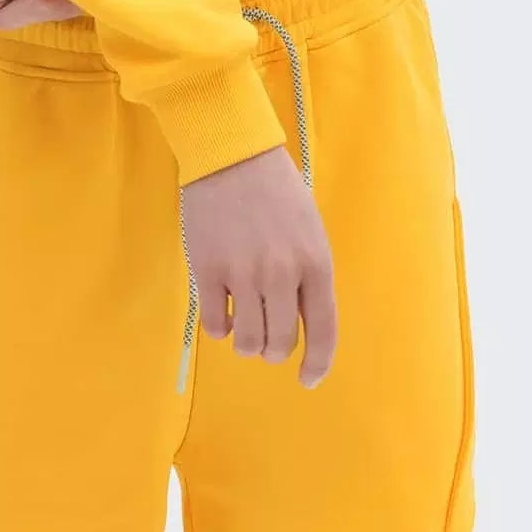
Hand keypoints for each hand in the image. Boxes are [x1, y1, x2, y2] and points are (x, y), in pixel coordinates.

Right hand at [182, 143, 337, 388]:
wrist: (231, 152)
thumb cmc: (276, 188)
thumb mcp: (309, 229)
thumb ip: (308, 275)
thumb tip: (300, 322)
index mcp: (315, 262)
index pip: (323, 331)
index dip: (318, 364)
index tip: (308, 379)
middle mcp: (282, 273)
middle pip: (280, 343)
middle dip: (275, 350)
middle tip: (268, 340)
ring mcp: (243, 273)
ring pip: (248, 341)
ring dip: (247, 341)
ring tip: (244, 323)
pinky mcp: (208, 270)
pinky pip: (215, 324)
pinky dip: (221, 326)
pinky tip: (223, 310)